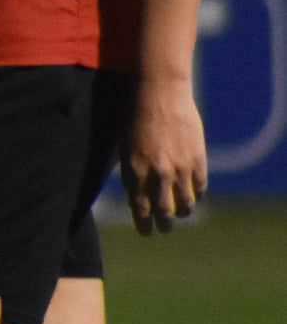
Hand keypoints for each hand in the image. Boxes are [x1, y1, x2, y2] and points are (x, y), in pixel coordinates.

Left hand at [121, 79, 206, 235]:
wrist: (159, 91)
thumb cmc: (134, 115)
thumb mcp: (124, 146)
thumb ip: (132, 172)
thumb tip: (135, 195)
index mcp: (135, 171)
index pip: (140, 209)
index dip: (144, 224)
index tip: (146, 232)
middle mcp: (157, 174)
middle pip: (164, 212)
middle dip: (164, 224)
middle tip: (164, 228)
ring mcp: (180, 167)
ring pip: (185, 204)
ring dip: (183, 212)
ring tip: (181, 214)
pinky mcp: (197, 158)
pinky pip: (200, 186)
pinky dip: (197, 194)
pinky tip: (194, 195)